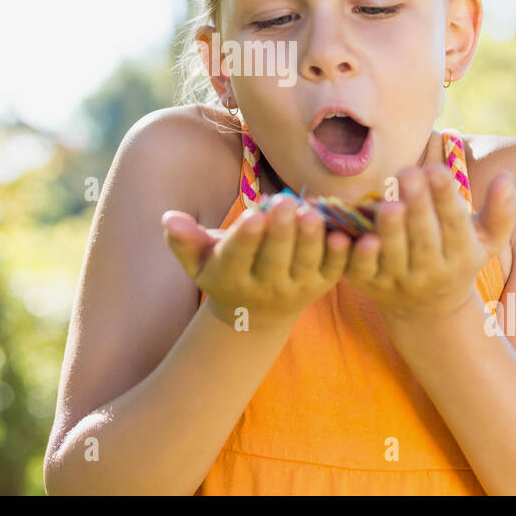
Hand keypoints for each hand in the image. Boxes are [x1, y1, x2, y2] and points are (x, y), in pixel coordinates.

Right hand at [162, 194, 350, 329]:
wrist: (255, 313)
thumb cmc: (222, 271)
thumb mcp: (197, 261)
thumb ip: (184, 240)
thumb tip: (169, 218)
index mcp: (230, 277)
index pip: (237, 257)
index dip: (245, 238)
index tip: (253, 215)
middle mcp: (264, 287)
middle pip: (274, 260)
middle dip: (281, 232)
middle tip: (288, 202)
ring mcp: (295, 288)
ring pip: (305, 265)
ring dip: (312, 240)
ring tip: (314, 213)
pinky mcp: (321, 286)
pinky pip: (334, 272)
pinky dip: (342, 256)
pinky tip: (347, 234)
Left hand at [343, 164, 515, 321]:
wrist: (427, 311)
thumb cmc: (459, 258)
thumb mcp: (488, 240)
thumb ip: (503, 210)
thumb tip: (506, 177)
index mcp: (461, 255)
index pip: (455, 225)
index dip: (446, 198)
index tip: (437, 170)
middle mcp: (430, 271)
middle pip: (424, 238)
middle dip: (418, 205)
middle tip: (409, 172)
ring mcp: (398, 280)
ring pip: (394, 255)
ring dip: (391, 230)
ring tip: (388, 204)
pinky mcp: (368, 284)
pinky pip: (362, 270)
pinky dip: (358, 254)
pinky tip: (352, 235)